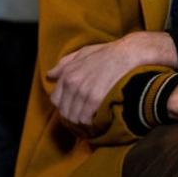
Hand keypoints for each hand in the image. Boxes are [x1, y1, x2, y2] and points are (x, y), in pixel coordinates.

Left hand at [47, 31, 176, 124]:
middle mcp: (72, 83)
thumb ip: (64, 64)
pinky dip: (90, 123)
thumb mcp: (82, 53)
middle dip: (72, 116)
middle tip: (82, 117)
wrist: (127, 54)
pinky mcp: (95, 99)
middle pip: (64, 110)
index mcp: (67, 73)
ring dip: (81, 122)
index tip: (73, 108)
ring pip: (74, 117)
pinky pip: (86, 119)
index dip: (63, 105)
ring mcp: (83, 91)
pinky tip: (96, 120)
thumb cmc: (106, 53)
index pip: (55, 99)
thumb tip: (50, 74)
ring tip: (89, 121)